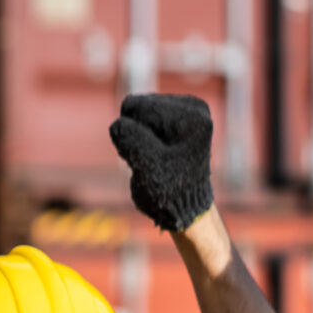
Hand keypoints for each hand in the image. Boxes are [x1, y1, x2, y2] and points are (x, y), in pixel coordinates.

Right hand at [108, 94, 214, 231]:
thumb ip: (132, 141)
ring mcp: (188, 110)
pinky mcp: (180, 116)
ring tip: (155, 158)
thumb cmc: (168, 190)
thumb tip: (118, 123)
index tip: (151, 157)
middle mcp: (194, 108)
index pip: (140, 108)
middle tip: (152, 159)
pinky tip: (156, 153)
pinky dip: (143, 136)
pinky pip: (145, 117)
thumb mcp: (148, 168)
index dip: (133, 134)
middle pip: (140, 106)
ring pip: (140, 112)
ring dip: (139, 137)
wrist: (184, 205)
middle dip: (136, 133)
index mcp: (192, 117)